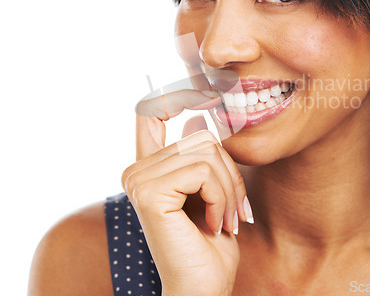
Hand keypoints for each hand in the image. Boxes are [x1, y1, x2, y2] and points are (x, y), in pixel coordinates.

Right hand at [121, 90, 252, 295]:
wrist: (203, 287)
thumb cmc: (210, 243)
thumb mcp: (211, 190)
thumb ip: (200, 156)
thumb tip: (197, 119)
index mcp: (149, 168)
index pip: (151, 111)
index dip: (178, 95)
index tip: (208, 94)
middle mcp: (136, 171)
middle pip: (200, 136)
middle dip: (229, 172)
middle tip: (233, 209)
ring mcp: (138, 180)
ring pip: (205, 152)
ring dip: (228, 188)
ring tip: (224, 219)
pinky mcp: (149, 193)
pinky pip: (202, 171)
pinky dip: (220, 197)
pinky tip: (213, 224)